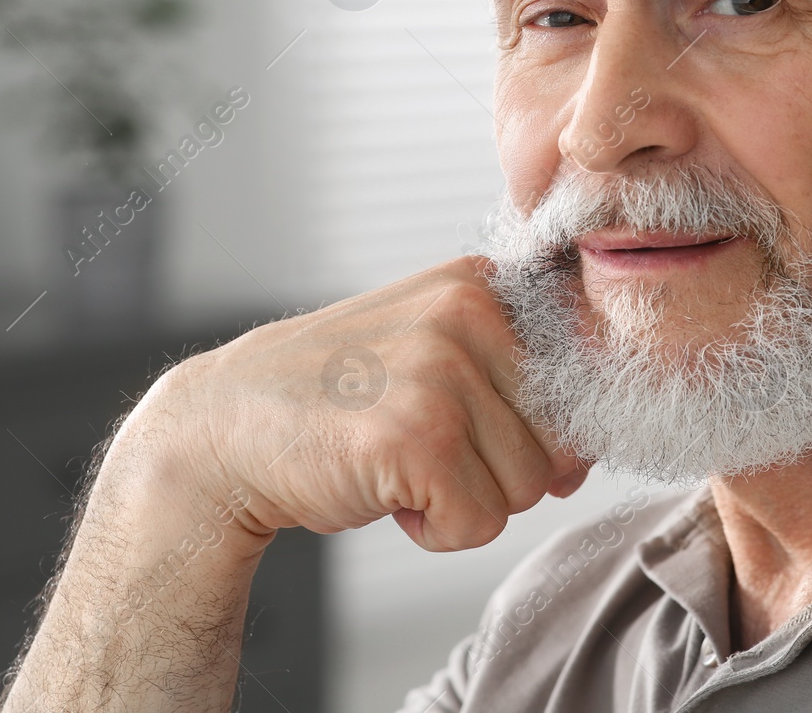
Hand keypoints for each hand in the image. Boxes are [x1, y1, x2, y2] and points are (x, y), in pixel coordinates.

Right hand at [0, 255, 588, 710]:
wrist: (224, 429)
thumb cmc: (337, 398)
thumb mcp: (434, 352)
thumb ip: (519, 382)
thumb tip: (586, 456)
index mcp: (484, 281)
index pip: (586, 373)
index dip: (543, 425)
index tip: (479, 425)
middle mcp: (472, 310)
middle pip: (562, 441)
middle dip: (499, 469)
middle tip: (419, 445)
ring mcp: (444, 369)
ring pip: (529, 487)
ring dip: (465, 500)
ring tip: (397, 462)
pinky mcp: (419, 435)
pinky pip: (481, 523)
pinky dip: (434, 530)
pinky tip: (383, 491)